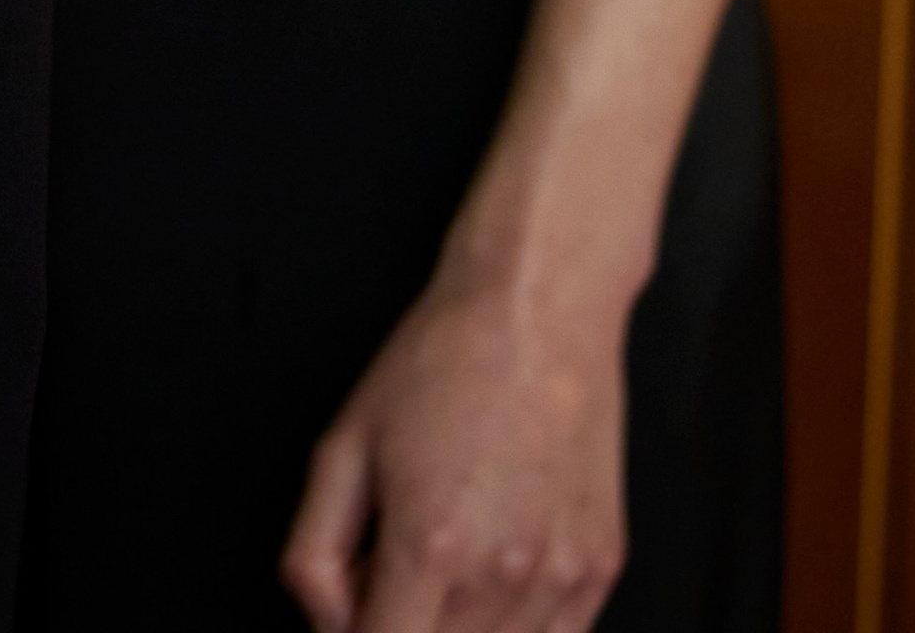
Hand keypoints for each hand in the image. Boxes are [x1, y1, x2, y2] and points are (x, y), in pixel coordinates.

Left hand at [280, 247, 630, 632]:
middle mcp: (500, 573)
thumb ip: (315, 553)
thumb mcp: (344, 443)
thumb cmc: (442, 363)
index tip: (358, 603)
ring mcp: (559, 577)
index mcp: (429, 544)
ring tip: (447, 546)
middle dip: (402, 622)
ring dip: (456, 624)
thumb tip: (327, 623)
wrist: (538, 312)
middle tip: (391, 561)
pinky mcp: (599, 570)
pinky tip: (494, 558)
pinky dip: (512, 623)